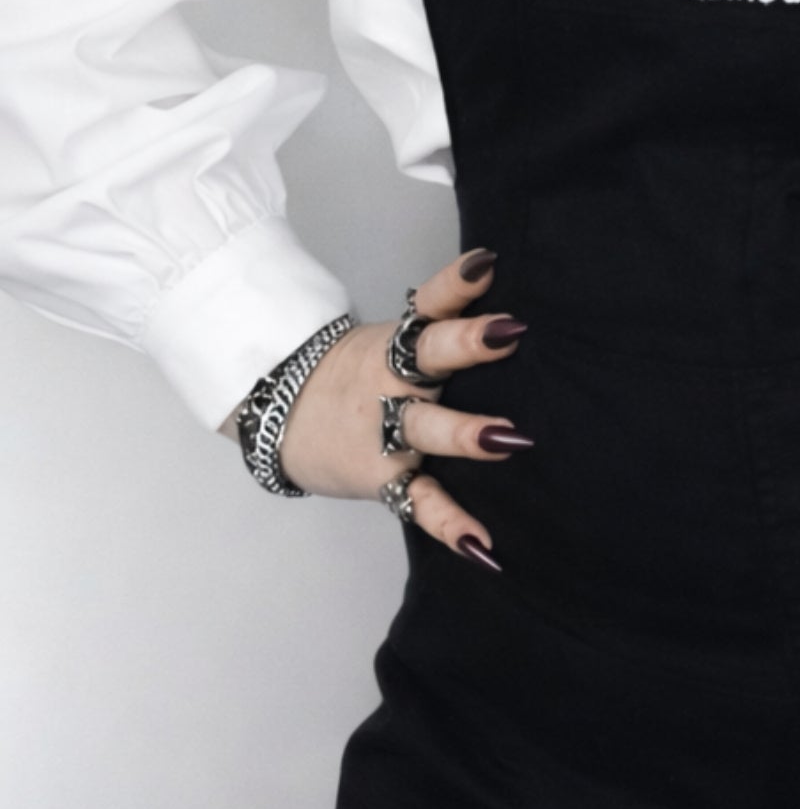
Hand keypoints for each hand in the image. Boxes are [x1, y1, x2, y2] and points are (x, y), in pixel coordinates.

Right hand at [219, 249, 528, 569]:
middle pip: (427, 356)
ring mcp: (386, 432)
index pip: (429, 303)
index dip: (456, 283)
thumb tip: (510, 312)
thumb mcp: (387, 342)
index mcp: (396, 343)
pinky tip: (483, 545)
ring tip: (508, 437)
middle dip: (466, 344)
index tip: (487, 264)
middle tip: (509, 334)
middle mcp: (393, 382)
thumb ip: (439, 329)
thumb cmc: (354, 377)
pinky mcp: (384, 479)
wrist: (279, 419)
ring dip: (466, 433)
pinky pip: (419, 503)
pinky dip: (450, 525)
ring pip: (425, 427)